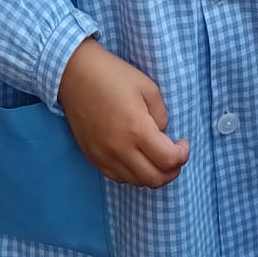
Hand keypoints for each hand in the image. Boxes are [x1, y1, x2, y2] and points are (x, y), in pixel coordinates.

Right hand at [58, 39, 190, 187]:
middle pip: (154, 179)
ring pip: (136, 182)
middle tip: (174, 155)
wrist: (75, 74)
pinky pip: (117, 178)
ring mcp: (104, 156)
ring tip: (155, 156)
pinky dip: (132, 174)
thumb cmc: (113, 76)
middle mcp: (120, 149)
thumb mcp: (148, 87)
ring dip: (152, 174)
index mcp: (136, 130)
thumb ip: (161, 115)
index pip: (168, 160)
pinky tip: (136, 159)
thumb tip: (162, 134)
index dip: (182, 155)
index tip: (182, 143)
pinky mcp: (92, 156)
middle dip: (172, 171)